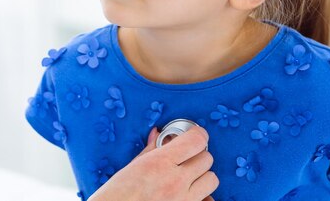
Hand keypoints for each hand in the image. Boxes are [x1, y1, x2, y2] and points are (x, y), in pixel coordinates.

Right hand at [88, 125, 217, 200]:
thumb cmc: (117, 196)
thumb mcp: (131, 168)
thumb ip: (150, 150)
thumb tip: (158, 135)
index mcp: (160, 163)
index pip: (196, 140)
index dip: (197, 134)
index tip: (194, 134)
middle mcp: (176, 181)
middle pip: (207, 158)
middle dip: (197, 155)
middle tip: (185, 157)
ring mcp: (184, 199)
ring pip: (212, 179)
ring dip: (202, 176)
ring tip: (187, 177)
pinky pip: (208, 200)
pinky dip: (203, 196)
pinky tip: (189, 194)